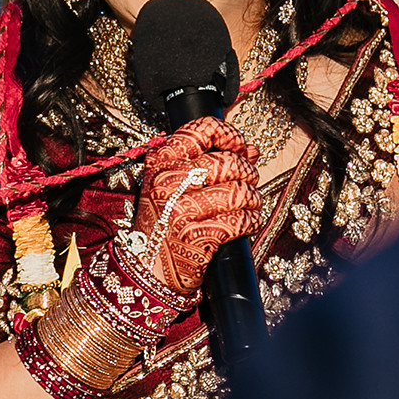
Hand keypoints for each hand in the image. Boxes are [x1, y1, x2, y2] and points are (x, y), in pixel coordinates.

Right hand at [132, 117, 261, 297]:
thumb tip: (251, 150)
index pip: (201, 131)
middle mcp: (168, 183)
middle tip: (249, 181)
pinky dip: (252, 220)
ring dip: (253, 198)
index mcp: (160, 164)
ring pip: (239, 191)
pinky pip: (242, 219)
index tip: (242, 147)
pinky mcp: (199, 236)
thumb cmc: (162, 223)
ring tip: (250, 204)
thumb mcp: (172, 185)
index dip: (231, 136)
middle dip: (248, 171)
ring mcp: (182, 210)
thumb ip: (208, 161)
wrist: (145, 267)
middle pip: (227, 162)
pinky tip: (247, 223)